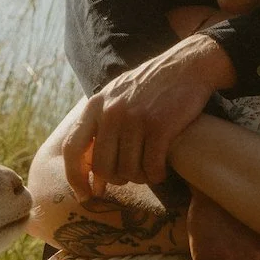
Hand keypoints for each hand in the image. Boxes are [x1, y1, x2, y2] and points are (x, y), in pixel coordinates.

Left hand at [62, 34, 235, 199]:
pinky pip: (151, 167)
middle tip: (130, 177)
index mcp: (95, 106)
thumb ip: (100, 127)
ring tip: (149, 169)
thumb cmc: (151, 88)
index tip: (85, 194)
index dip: (75, 177)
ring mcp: (135, 119)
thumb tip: (91, 174)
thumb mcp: (115, 97)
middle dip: (116, 179)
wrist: (187, 65)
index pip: (72, 148)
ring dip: (140, 178)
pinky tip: (161, 169)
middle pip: (102, 166)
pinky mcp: (160, 126)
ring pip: (128, 170)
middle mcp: (111, 112)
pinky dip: (156, 175)